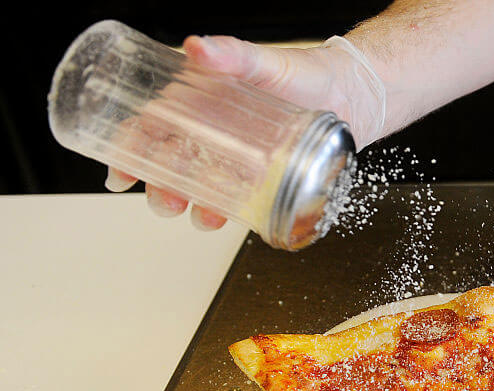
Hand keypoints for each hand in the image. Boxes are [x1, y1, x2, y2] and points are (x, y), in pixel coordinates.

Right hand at [106, 34, 384, 228]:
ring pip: (203, 187)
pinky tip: (230, 220)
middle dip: (162, 188)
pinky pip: (239, 199)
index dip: (131, 151)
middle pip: (172, 165)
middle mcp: (215, 132)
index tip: (120, 174)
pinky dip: (230, 212)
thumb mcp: (265, 63)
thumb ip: (234, 55)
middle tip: (167, 202)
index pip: (152, 129)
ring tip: (203, 217)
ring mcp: (239, 157)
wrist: (352, 95)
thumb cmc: (306, 73)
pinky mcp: (265, 176)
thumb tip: (198, 47)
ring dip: (195, 207)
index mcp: (201, 103)